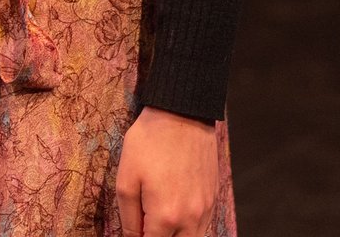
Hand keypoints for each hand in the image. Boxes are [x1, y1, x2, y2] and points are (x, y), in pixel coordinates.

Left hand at [114, 107, 219, 236]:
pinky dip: (189, 229)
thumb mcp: (126, 177)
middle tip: (145, 225)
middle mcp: (191, 219)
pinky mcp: (213, 199)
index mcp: (166, 216)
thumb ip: (129, 216)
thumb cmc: (150, 142)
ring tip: (158, 221)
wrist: (182, 114)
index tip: (132, 232)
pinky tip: (175, 215)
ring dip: (175, 236)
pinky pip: (204, 226)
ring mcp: (206, 210)